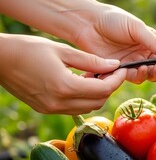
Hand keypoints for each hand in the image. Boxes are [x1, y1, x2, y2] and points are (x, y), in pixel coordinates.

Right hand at [0, 34, 125, 114]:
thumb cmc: (29, 49)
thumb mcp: (63, 50)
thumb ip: (91, 61)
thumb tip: (114, 65)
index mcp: (65, 87)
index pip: (103, 89)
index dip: (117, 80)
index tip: (122, 69)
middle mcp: (59, 103)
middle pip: (99, 101)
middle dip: (109, 87)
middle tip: (110, 71)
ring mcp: (52, 109)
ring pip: (88, 107)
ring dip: (97, 94)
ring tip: (95, 75)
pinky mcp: (46, 109)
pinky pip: (74, 108)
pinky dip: (84, 98)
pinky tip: (81, 82)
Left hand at [72, 5, 155, 82]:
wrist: (88, 24)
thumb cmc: (113, 20)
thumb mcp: (136, 28)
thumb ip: (153, 41)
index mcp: (151, 42)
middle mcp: (144, 54)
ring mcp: (134, 64)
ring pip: (150, 75)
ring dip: (155, 73)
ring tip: (155, 67)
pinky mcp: (121, 71)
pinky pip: (134, 78)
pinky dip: (140, 76)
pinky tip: (139, 69)